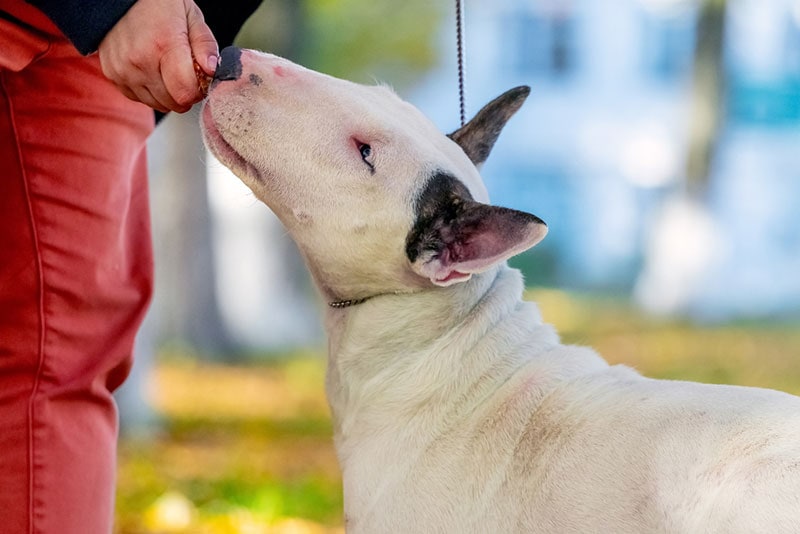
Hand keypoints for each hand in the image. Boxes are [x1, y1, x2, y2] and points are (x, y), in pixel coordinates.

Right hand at [98, 0, 217, 112]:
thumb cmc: (157, 4)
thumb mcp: (190, 15)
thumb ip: (205, 45)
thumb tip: (211, 71)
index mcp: (163, 45)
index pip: (186, 92)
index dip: (199, 90)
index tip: (200, 79)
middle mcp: (140, 61)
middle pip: (174, 103)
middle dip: (185, 93)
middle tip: (185, 73)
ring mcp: (123, 70)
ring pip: (157, 105)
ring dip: (168, 94)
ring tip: (167, 69)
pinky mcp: (112, 75)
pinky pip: (139, 98)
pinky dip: (150, 90)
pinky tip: (152, 70)